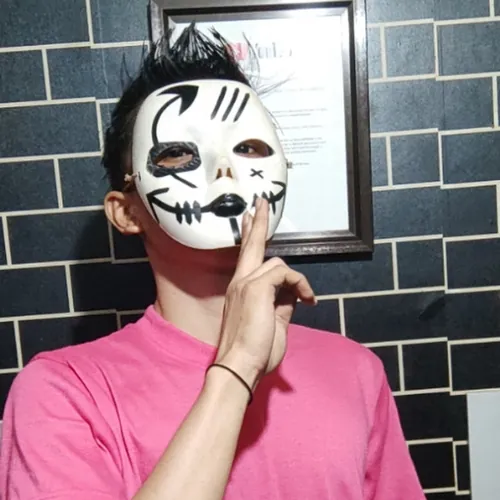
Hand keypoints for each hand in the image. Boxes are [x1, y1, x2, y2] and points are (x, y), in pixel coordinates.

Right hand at [215, 198, 315, 387]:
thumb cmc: (254, 351)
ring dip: (296, 280)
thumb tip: (293, 294)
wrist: (240, 366)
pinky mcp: (256, 287)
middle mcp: (240, 282)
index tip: (248, 218)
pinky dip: (300, 285)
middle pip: (253, 245)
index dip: (249, 236)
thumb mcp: (272, 323)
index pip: (246, 257)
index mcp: (240, 290)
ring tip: (307, 299)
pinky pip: (286, 274)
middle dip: (258, 223)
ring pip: (279, 264)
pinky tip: (307, 300)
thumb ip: (281, 304)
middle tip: (261, 203)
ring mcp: (246, 283)